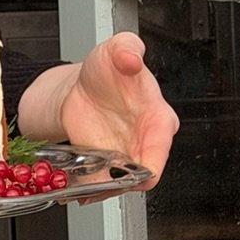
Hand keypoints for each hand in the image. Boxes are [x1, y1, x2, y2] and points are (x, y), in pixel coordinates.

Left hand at [52, 33, 178, 182]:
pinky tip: (78, 190)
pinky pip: (102, 185)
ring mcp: (127, 156)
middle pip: (143, 173)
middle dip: (122, 181)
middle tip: (100, 178)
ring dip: (103, 189)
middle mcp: (147, 142)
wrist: (86, 84)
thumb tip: (130, 58)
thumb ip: (127, 48)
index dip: (151, 162)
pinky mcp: (108, 165)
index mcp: (158, 116)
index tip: (135, 170)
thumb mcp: (117, 49)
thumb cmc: (109, 70)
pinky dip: (90, 191)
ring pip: (121, 184)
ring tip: (84, 189)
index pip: (161, 146)